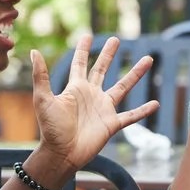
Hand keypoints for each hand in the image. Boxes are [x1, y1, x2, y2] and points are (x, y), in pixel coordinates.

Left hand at [31, 35, 159, 173]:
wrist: (62, 153)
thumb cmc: (50, 128)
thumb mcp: (43, 99)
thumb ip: (41, 76)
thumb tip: (33, 52)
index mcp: (75, 88)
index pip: (80, 64)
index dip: (83, 50)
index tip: (87, 35)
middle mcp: (91, 95)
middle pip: (102, 70)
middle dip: (108, 54)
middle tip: (115, 40)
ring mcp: (103, 109)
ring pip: (123, 87)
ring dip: (135, 74)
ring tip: (148, 59)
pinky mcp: (112, 124)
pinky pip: (131, 116)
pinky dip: (143, 111)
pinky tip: (155, 104)